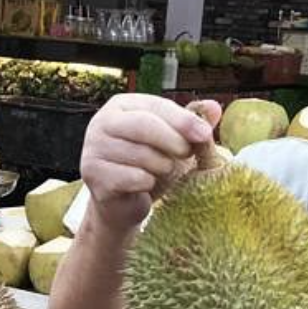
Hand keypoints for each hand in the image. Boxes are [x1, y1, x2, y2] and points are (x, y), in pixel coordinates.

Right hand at [79, 94, 218, 232]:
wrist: (123, 202)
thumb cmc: (149, 165)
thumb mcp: (172, 141)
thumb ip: (190, 124)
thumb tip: (214, 107)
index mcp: (121, 106)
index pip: (155, 106)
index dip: (182, 120)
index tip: (205, 135)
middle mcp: (101, 122)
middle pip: (143, 126)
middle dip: (173, 141)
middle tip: (187, 155)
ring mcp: (93, 148)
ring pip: (139, 154)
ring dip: (162, 166)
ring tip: (164, 170)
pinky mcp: (92, 175)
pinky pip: (131, 177)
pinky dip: (147, 183)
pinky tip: (146, 184)